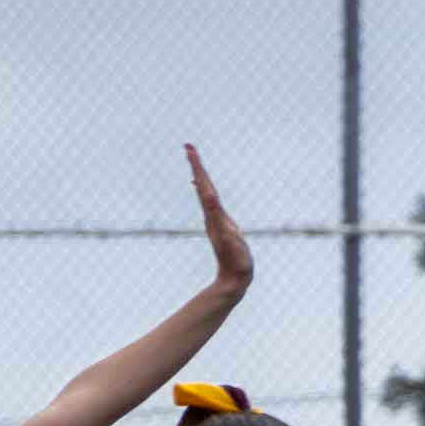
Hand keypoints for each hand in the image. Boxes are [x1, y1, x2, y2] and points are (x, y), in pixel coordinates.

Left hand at [186, 145, 249, 295]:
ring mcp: (215, 219)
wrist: (234, 279)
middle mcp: (211, 214)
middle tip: (188, 147)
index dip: (198, 167)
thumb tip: (208, 197)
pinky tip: (203, 189)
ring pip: (205, 192)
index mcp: (213, 214)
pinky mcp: (221, 225)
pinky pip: (211, 203)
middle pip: (202, 185)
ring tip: (194, 162)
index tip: (189, 149)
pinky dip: (206, 191)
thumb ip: (218, 218)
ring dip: (200, 176)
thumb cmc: (236, 261)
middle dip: (197, 165)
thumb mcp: (228, 237)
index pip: (204, 185)